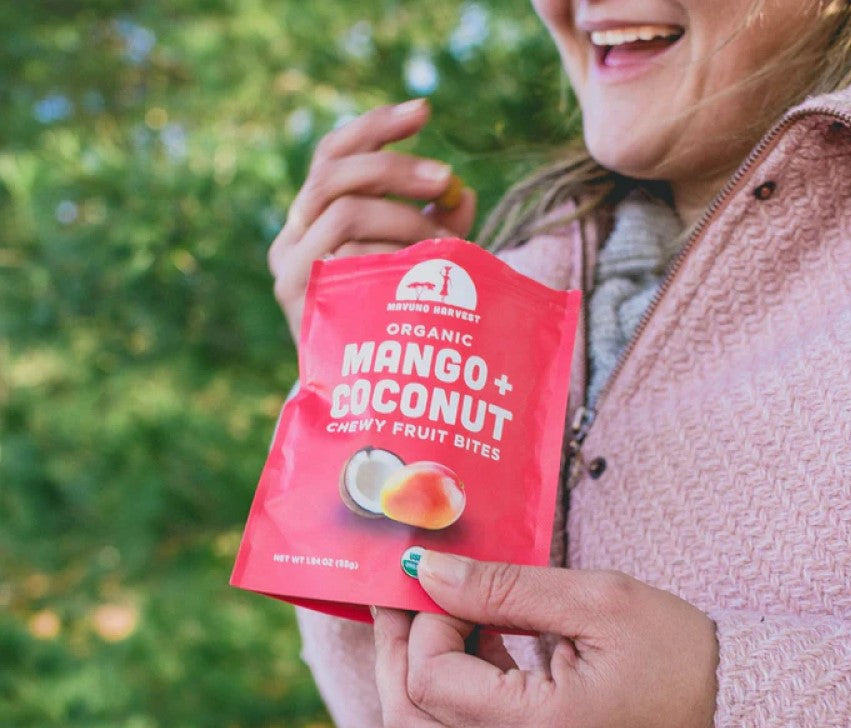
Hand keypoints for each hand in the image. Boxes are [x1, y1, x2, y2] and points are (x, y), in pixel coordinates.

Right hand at [267, 98, 476, 342]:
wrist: (362, 394)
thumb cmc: (393, 323)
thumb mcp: (418, 265)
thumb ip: (436, 228)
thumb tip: (463, 193)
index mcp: (313, 218)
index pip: (333, 155)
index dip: (376, 128)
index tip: (425, 112)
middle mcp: (291, 235)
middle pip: (336, 174)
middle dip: (397, 169)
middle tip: (446, 179)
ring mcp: (288, 264)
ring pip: (346, 211)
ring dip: (405, 220)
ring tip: (445, 248)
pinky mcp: (297, 294)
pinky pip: (350, 254)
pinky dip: (393, 255)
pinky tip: (422, 273)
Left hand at [372, 552, 717, 727]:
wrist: (734, 719)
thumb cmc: (681, 655)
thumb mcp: (596, 601)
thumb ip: (504, 586)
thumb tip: (430, 570)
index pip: (430, 678)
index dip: (424, 620)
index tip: (445, 576)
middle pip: (408, 716)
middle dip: (394, 646)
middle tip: (402, 592)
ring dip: (415, 665)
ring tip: (437, 607)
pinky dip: (449, 685)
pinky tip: (473, 638)